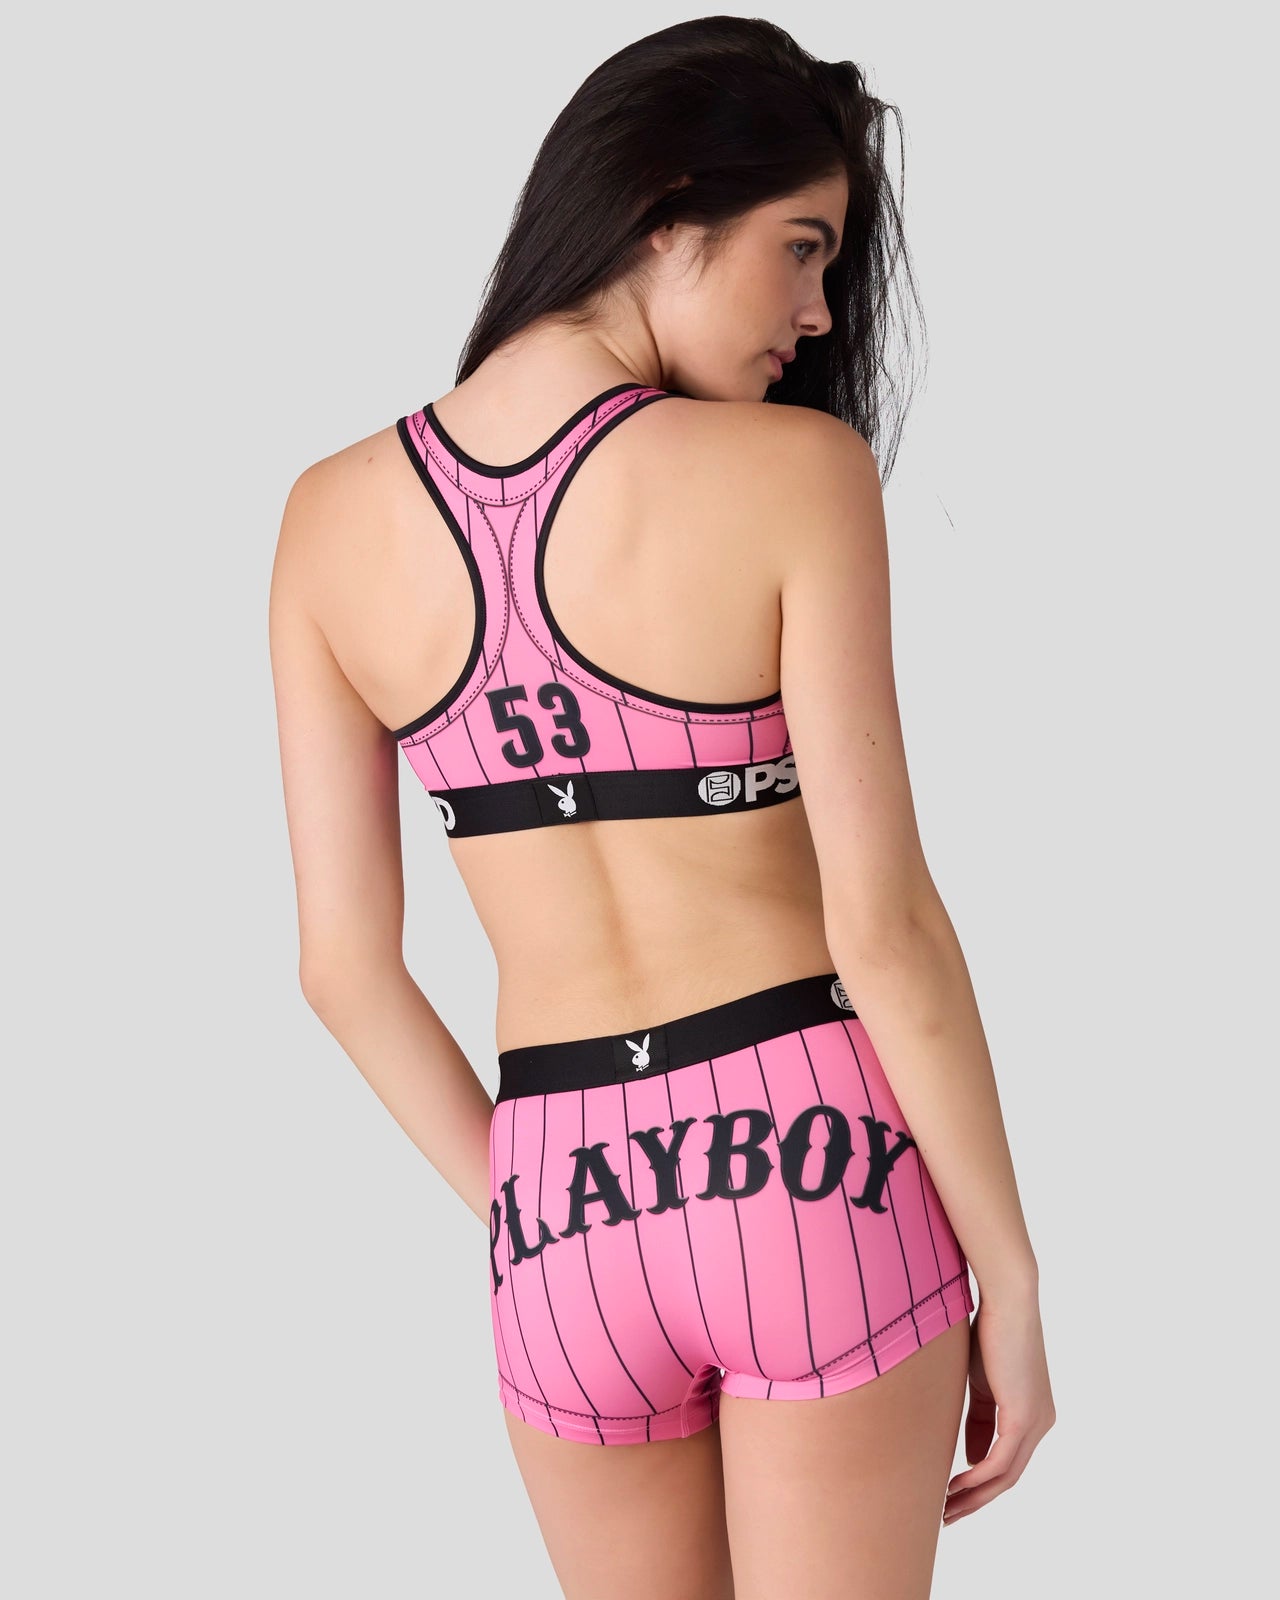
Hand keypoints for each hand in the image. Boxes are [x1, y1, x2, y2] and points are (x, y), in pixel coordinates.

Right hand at [943, 1294, 1055, 1525]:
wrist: (1007, 1301)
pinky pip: (1000, 1462)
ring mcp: (1036, 1423)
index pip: (1005, 1460)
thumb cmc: (990, 1331)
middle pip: (1008, 1476)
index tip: (951, 1493)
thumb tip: (971, 1458)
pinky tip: (955, 1487)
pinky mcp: (1024, 1418)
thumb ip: (978, 1420)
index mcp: (1032, 1414)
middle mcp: (1041, 1423)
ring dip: (974, 1496)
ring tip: (946, 1509)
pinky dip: (977, 1478)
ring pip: (1006, 1476)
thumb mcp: (980, 1384)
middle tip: (948, 1515)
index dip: (978, 1481)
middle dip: (976, 1499)